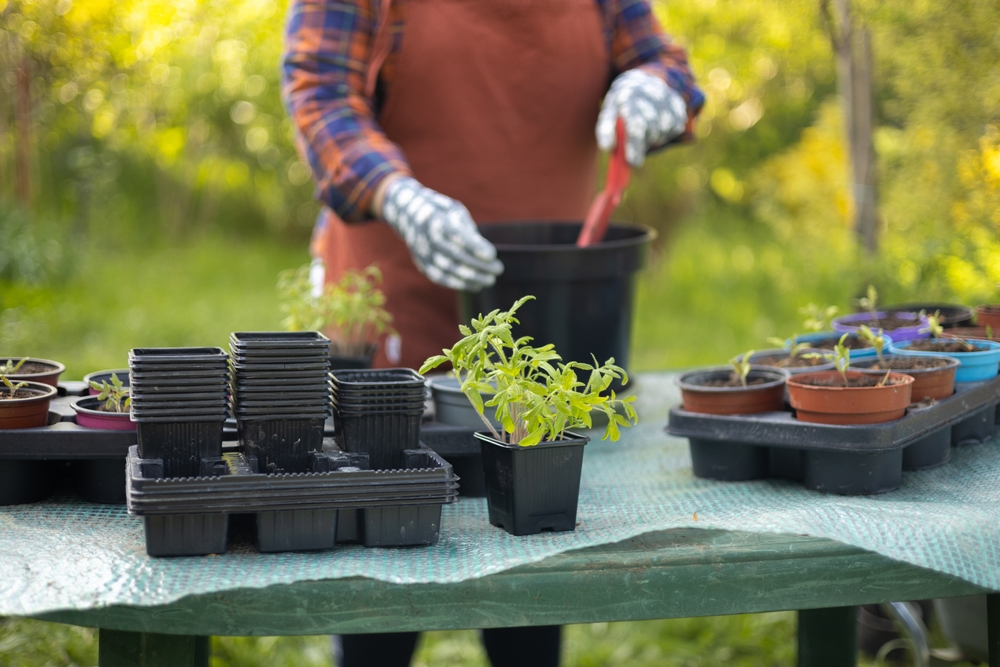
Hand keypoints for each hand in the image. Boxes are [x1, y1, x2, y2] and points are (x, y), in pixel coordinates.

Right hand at [380, 176, 503, 290]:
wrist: (409, 215)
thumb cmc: (442, 212)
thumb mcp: (455, 212)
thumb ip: (468, 230)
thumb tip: (485, 254)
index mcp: (435, 219)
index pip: (457, 236)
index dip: (474, 247)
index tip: (492, 255)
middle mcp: (426, 237)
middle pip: (454, 255)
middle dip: (478, 265)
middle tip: (498, 269)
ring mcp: (422, 252)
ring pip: (448, 269)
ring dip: (471, 277)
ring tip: (490, 280)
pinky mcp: (422, 264)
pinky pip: (440, 277)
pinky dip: (458, 283)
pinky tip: (476, 285)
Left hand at [596, 68, 687, 166]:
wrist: (647, 79)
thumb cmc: (623, 102)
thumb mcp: (609, 110)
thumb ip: (605, 129)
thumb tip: (607, 148)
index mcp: (630, 96)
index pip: (636, 125)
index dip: (635, 145)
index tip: (633, 163)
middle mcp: (651, 96)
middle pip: (651, 132)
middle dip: (642, 146)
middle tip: (634, 155)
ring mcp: (669, 101)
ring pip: (662, 135)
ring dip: (651, 138)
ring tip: (644, 126)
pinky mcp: (680, 108)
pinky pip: (673, 131)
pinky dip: (663, 133)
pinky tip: (656, 121)